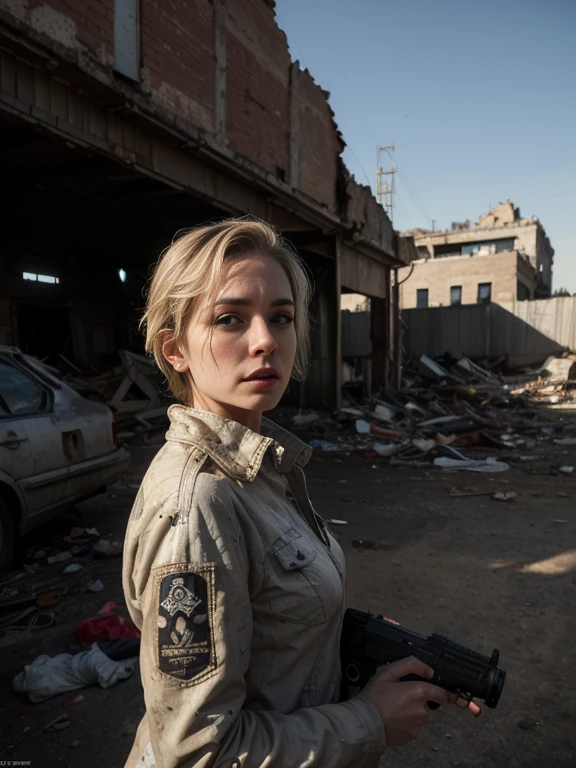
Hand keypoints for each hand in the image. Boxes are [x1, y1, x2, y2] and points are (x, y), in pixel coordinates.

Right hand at [358, 656, 480, 746]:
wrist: (363, 724)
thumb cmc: (373, 697)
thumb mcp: (387, 672)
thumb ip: (410, 665)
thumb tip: (429, 669)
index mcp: (418, 691)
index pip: (442, 692)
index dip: (447, 691)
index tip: (458, 694)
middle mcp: (422, 710)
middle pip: (429, 701)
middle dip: (419, 697)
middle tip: (400, 695)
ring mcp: (418, 725)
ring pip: (421, 714)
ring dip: (412, 709)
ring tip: (393, 706)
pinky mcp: (413, 736)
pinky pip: (414, 725)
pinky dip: (407, 721)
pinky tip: (393, 716)